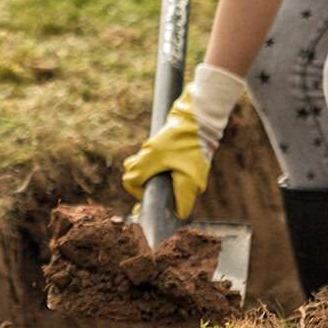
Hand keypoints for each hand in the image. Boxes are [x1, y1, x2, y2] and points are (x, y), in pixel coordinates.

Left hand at [121, 64, 246, 216]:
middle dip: (145, 185)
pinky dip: (153, 161)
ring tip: (136, 160)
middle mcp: (194, 183)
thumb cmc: (178, 138)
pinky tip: (144, 152)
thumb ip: (137, 176)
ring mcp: (191, 171)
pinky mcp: (186, 159)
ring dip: (146, 170)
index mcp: (190, 188)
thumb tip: (131, 185)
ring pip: (162, 178)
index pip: (177, 213)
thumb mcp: (152, 157)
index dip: (158, 212)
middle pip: (165, 194)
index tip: (142, 206)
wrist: (196, 113)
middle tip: (134, 174)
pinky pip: (166, 167)